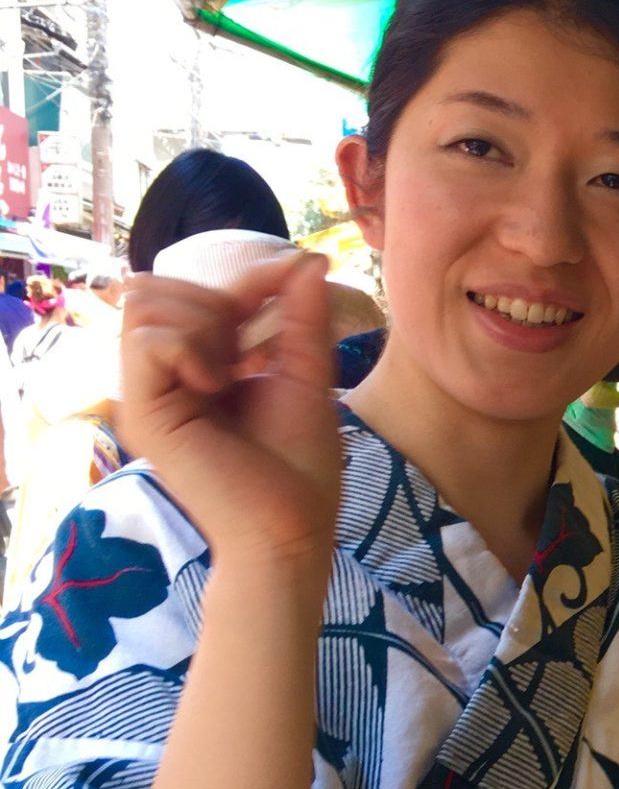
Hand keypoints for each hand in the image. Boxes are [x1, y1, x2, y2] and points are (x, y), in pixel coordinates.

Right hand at [120, 254, 340, 581]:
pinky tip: (218, 382)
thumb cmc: (300, 466)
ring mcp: (147, 395)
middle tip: (250, 349)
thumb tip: (307, 258)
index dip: (241, 277)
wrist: (290, 529)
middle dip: (215, 299)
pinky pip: (146, 341)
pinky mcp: (143, 414)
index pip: (189, 290)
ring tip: (232, 370)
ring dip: (201, 322)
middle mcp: (162, 378)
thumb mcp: (306, 375)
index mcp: (194, 367)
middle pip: (157, 288)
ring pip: (144, 305)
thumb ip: (302, 318)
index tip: (286, 285)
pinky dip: (189, 346)